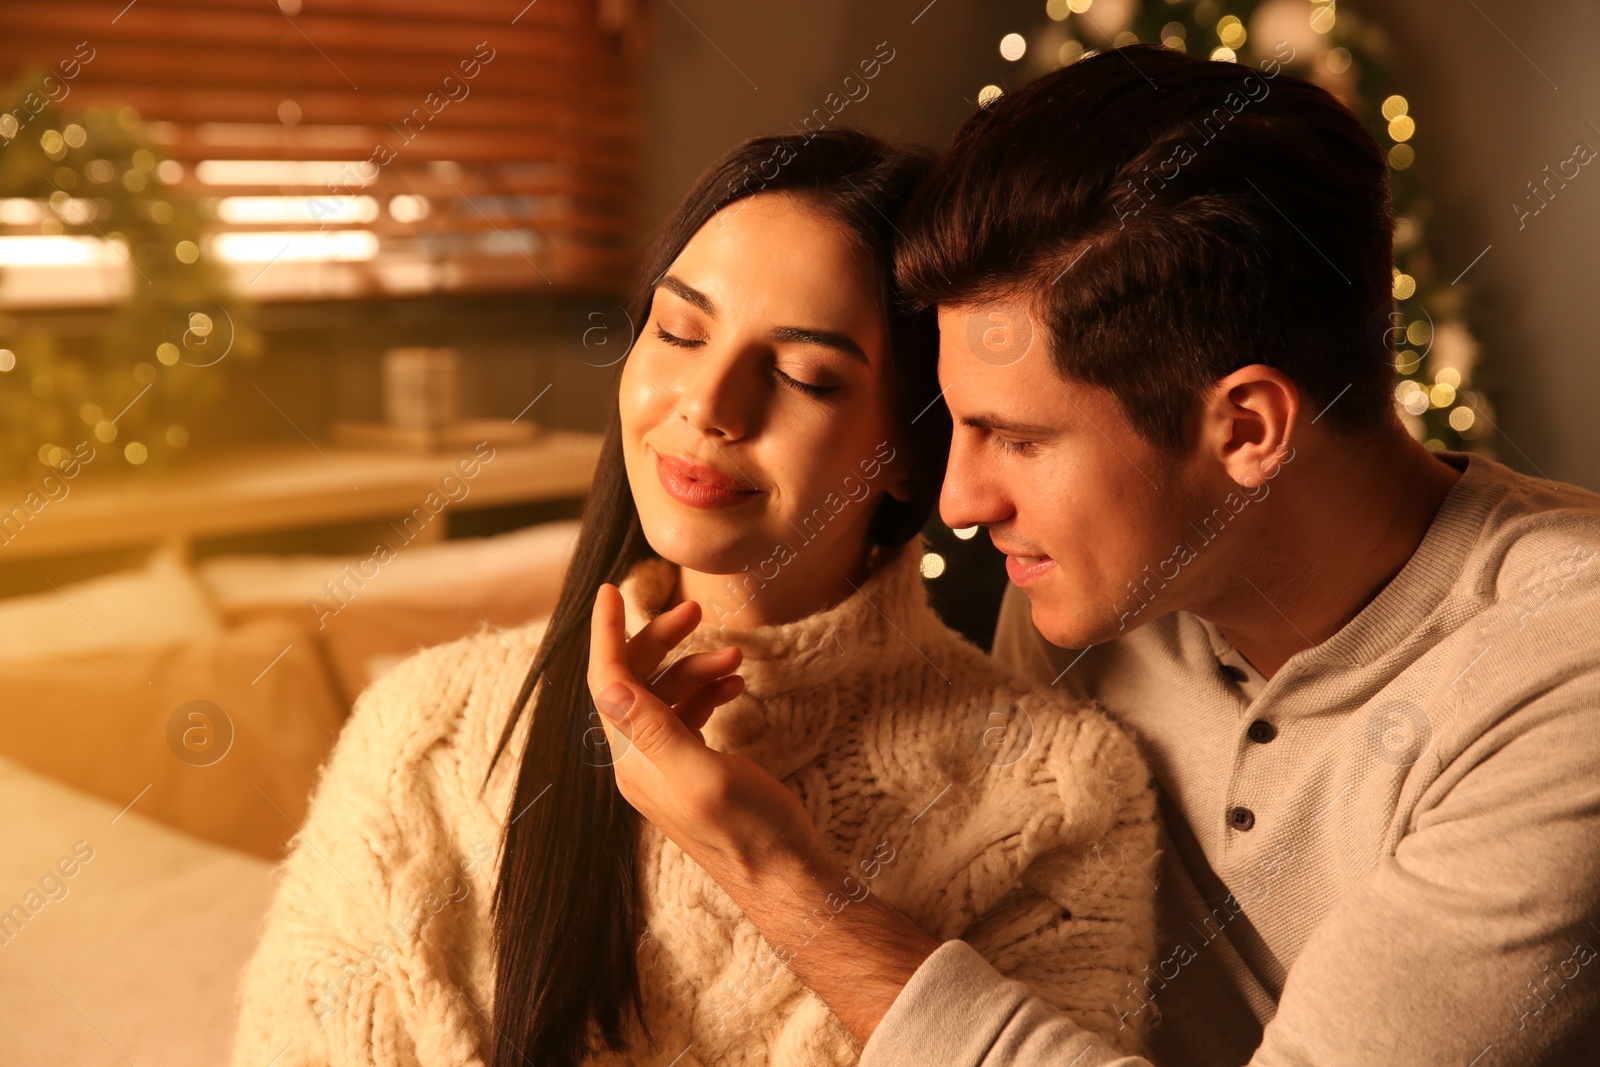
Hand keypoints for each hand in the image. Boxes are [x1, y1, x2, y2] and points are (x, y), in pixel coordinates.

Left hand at [587, 583, 828, 885]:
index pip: (606, 683)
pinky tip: (735, 684)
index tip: (609, 590)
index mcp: (633, 762)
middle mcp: (640, 763)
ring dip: (696, 667)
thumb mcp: (701, 774)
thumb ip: (653, 729)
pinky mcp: (693, 770)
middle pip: (635, 682)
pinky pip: (688, 716)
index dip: (607, 634)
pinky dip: (708, 691)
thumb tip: (606, 684)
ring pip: (666, 696)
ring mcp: (666, 767)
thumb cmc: (750, 830)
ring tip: (737, 656)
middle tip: (697, 611)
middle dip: (662, 641)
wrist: (783, 875)